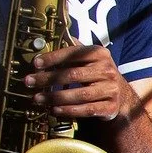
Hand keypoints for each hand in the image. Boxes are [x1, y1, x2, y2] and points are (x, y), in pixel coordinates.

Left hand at [25, 44, 139, 121]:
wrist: (122, 97)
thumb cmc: (98, 75)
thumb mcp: (91, 59)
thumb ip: (73, 51)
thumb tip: (45, 42)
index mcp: (100, 54)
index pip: (74, 53)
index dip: (53, 58)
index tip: (35, 63)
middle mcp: (107, 70)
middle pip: (73, 75)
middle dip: (48, 79)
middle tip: (29, 82)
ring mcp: (110, 89)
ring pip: (79, 94)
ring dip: (55, 97)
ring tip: (38, 98)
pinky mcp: (110, 107)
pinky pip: (86, 110)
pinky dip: (69, 110)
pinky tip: (54, 109)